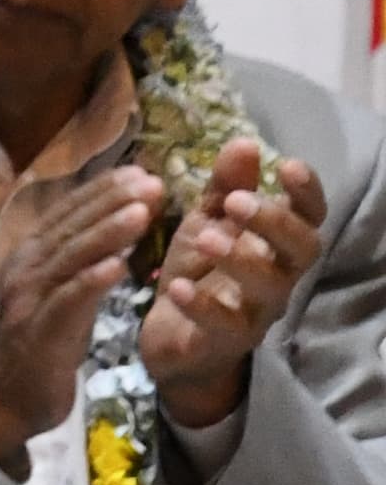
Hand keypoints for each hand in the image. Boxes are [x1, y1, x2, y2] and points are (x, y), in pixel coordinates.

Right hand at [0, 163, 160, 473]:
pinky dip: (92, 281)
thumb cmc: (35, 344)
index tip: (140, 172)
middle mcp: (26, 268)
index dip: (103, 192)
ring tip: (141, 212)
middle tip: (150, 181)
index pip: (68, 214)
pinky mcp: (40, 330)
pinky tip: (118, 267)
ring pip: (70, 256)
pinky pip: (68, 300)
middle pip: (71, 227)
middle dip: (111, 202)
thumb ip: (77, 264)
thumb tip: (114, 233)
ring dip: (106, 232)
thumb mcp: (56, 294)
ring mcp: (30, 298)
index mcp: (31, 256)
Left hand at [142, 136, 328, 429]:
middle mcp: (279, 277)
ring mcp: (258, 312)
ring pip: (270, 288)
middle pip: (302, 251)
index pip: (309, 217)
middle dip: (275, 222)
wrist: (174, 338)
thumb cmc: (201, 271)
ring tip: (207, 237)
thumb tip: (244, 142)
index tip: (288, 166)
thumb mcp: (207, 221)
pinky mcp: (228, 341)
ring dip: (240, 259)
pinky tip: (178, 286)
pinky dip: (203, 306)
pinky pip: (226, 326)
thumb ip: (225, 186)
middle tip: (236, 202)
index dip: (307, 193)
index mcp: (276, 244)